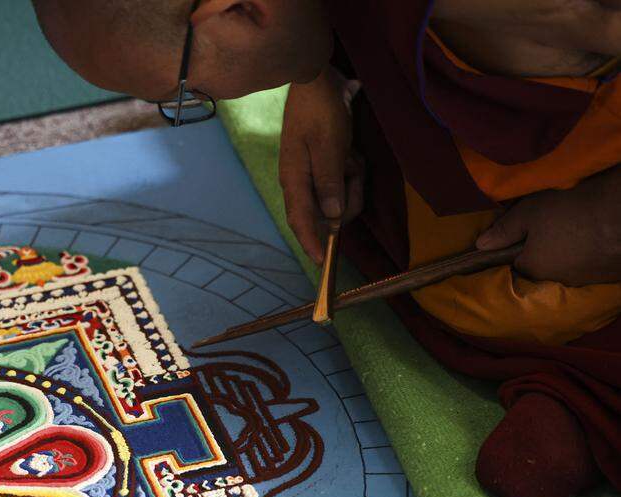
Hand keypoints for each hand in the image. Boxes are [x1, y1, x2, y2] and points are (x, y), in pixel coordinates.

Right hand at [279, 66, 364, 264]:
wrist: (316, 80)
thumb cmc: (320, 111)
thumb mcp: (328, 145)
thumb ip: (329, 182)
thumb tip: (332, 216)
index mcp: (295, 179)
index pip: (300, 220)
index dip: (311, 243)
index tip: (321, 262)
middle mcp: (300, 182)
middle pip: (325, 211)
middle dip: (346, 198)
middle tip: (353, 168)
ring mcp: (311, 174)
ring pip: (338, 196)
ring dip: (352, 180)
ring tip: (352, 154)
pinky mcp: (323, 166)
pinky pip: (343, 180)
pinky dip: (352, 170)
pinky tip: (351, 152)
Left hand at [475, 164, 620, 285]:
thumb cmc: (571, 209)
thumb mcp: (529, 212)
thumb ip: (504, 229)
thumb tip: (481, 245)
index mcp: (534, 268)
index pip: (517, 262)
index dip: (520, 244)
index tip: (528, 229)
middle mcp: (559, 280)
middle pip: (544, 265)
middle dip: (546, 249)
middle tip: (556, 224)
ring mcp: (588, 279)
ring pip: (571, 267)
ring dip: (572, 253)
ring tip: (578, 230)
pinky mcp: (611, 275)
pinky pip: (594, 266)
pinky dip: (593, 255)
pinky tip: (597, 237)